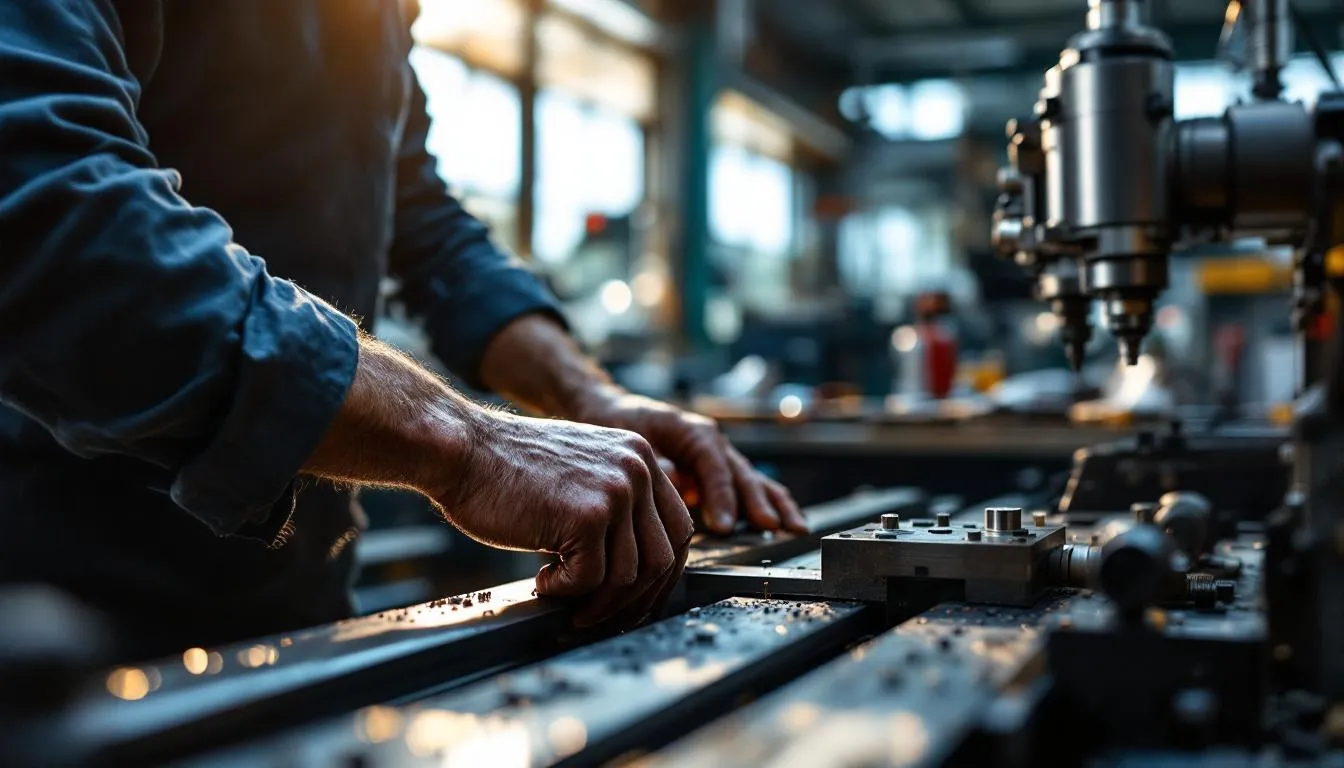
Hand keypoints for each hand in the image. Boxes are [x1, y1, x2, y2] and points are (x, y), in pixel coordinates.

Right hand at [431, 410, 694, 626]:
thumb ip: (615, 506)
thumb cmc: (507, 470)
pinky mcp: (588, 516)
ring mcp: (616, 491)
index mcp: (640, 457)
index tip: (638, 598)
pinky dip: (565, 591)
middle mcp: (637, 469)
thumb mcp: (581, 473)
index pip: (678, 528)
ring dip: (597, 601)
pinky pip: (592, 578)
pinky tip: (541, 580)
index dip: (661, 573)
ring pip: (630, 574)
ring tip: (561, 595)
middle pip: (665, 556)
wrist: (461, 450)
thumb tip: (636, 571)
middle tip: (602, 615)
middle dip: (636, 598)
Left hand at [571, 389, 805, 535]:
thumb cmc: (620, 424)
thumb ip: (656, 462)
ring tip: (795, 527)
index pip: (714, 466)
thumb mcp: (632, 439)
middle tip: (769, 527)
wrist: (615, 412)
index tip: (725, 526)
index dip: (722, 496)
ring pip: (754, 480)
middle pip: (741, 473)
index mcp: (693, 431)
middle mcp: (713, 442)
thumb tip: (680, 482)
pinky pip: (749, 487)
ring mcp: (719, 456)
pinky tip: (787, 522)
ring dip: (775, 504)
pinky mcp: (719, 471)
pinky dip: (770, 502)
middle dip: (757, 502)